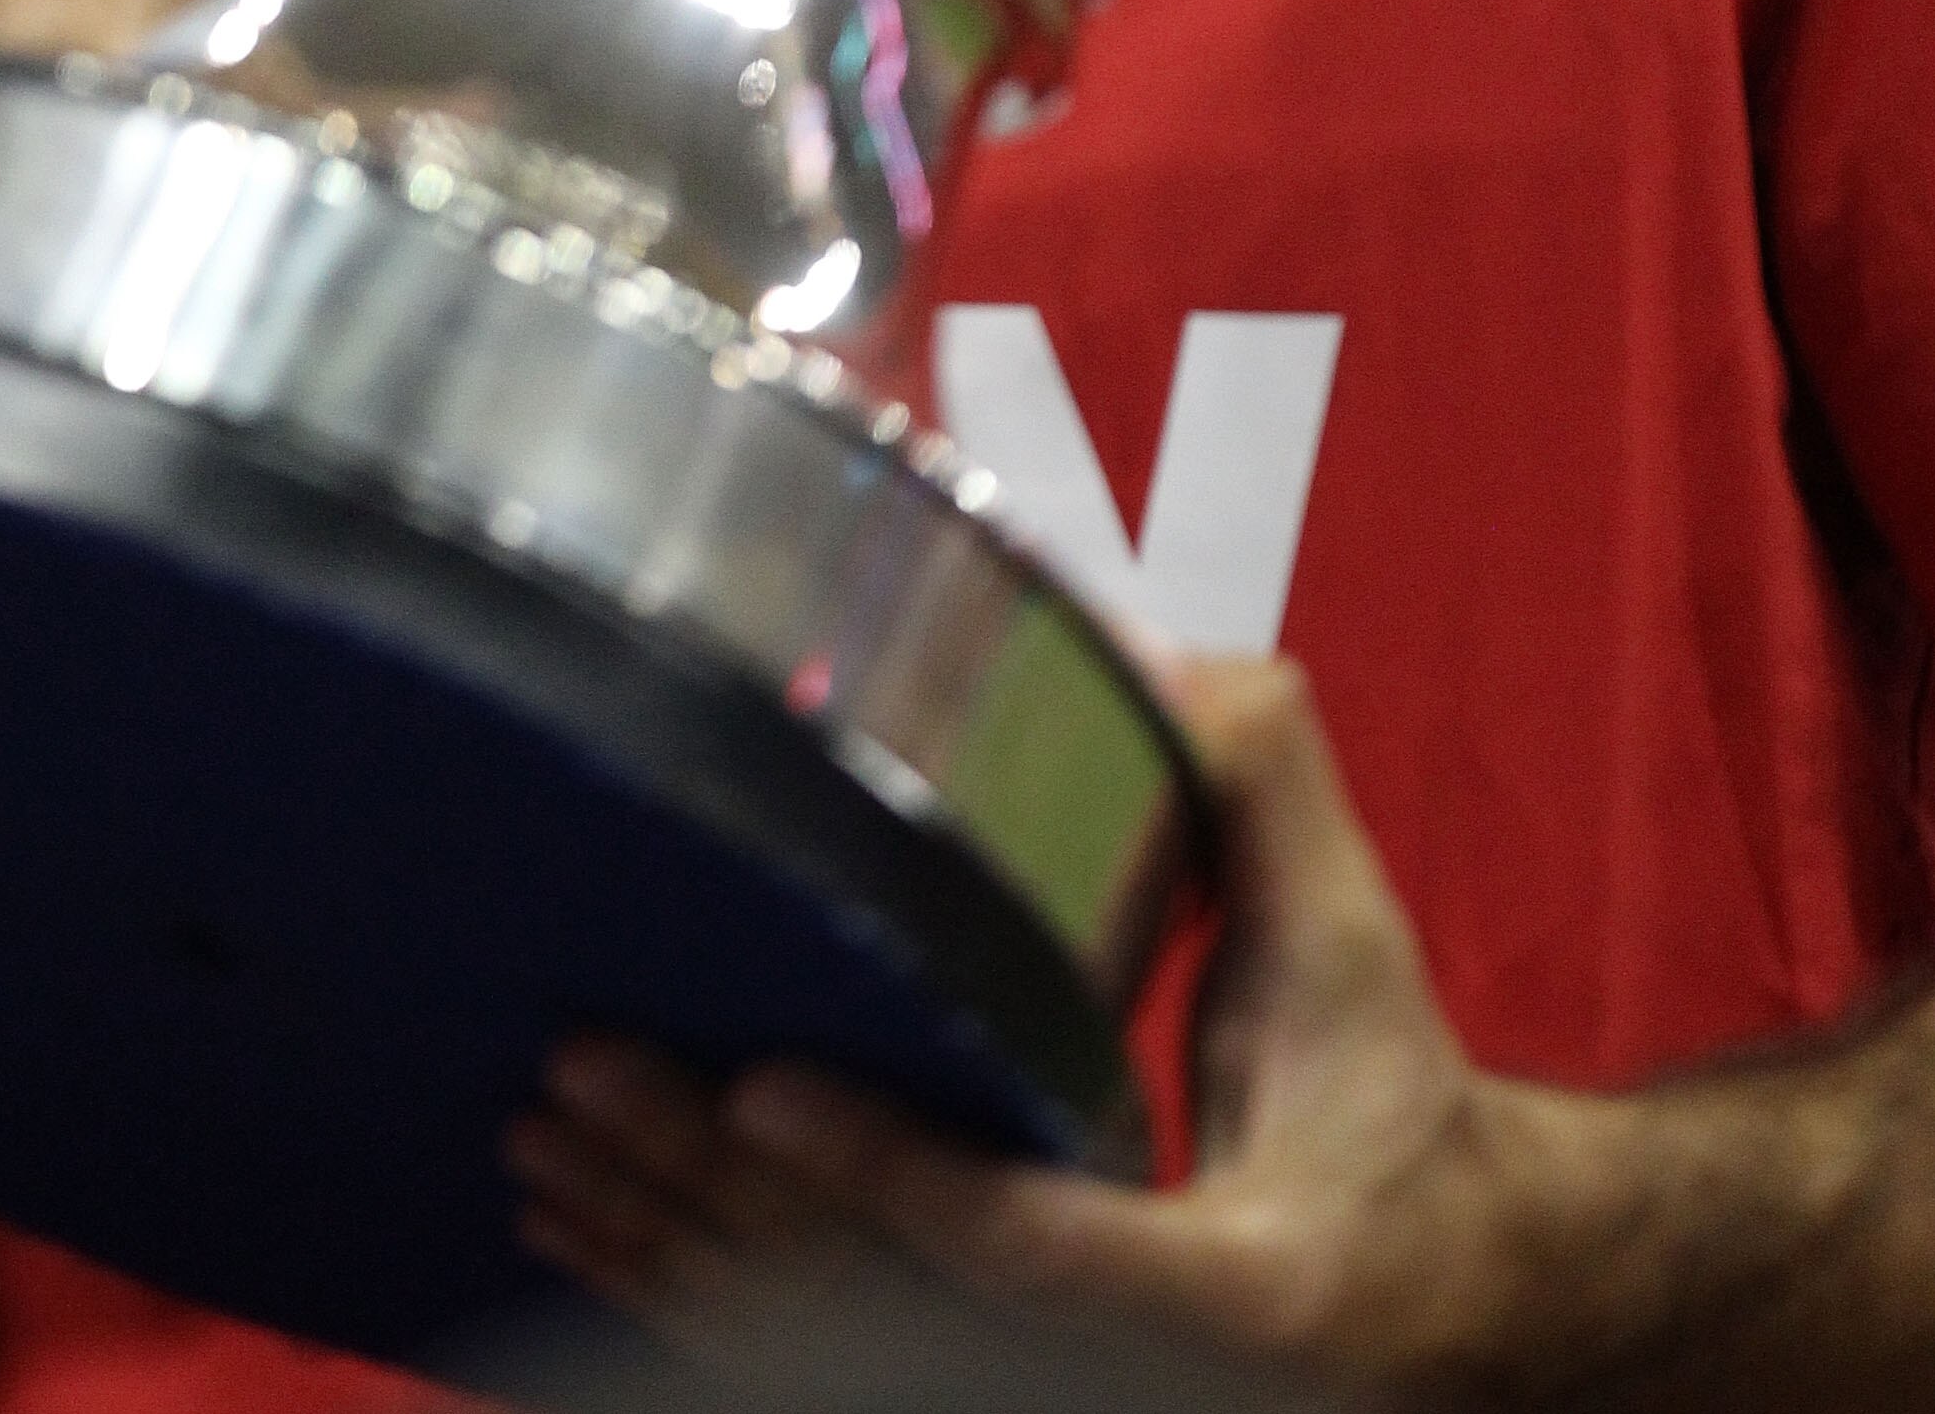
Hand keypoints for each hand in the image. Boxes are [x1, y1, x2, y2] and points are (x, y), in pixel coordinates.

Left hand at [510, 653, 1856, 1403]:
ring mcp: (1049, 1389)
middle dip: (712, 1195)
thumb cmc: (1390, 1097)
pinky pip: (814, 1361)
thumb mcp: (1353, 946)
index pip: (1037, 1244)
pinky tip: (581, 1221)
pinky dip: (685, 1296)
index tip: (760, 1085)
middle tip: (578, 1069)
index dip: (892, 1178)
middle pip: (879, 1308)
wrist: (1446, 1283)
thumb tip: (1140, 647)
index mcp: (1238, 1286)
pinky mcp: (987, 1383)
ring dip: (665, 1246)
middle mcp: (1127, 1375)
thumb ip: (1258, 790)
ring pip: (820, 1350)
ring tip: (541, 1129)